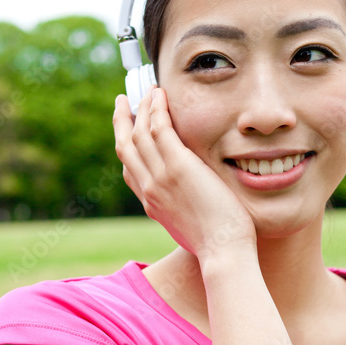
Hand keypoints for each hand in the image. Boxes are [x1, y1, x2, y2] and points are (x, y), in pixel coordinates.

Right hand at [113, 86, 257, 263]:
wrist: (223, 253)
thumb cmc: (218, 245)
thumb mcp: (193, 227)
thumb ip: (187, 209)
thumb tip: (197, 203)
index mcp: (152, 204)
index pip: (130, 169)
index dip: (127, 145)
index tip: (130, 129)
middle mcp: (150, 189)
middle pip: (125, 146)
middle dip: (123, 121)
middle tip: (125, 101)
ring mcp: (160, 177)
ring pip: (139, 133)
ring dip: (143, 108)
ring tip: (148, 90)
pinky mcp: (178, 167)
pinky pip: (160, 128)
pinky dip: (157, 109)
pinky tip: (161, 95)